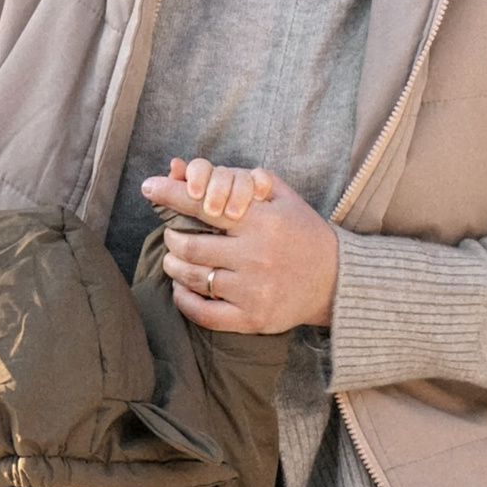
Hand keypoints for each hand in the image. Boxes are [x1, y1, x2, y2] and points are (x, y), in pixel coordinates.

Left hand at [141, 158, 338, 332]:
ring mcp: (253, 290)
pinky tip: (182, 287)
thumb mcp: (283, 198)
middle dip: (172, 237)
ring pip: (193, 277)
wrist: (337, 282)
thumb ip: (244, 180)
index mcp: (262, 222)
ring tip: (174, 259)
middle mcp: (255, 256)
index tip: (149, 187)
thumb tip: (196, 168)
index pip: (204, 206)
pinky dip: (184, 299)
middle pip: (190, 245)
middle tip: (172, 234)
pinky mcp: (251, 318)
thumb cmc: (304, 234)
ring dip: (174, 266)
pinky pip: (203, 312)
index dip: (171, 195)